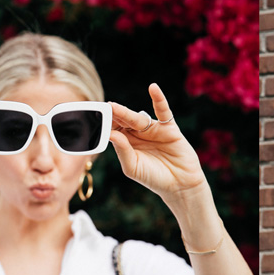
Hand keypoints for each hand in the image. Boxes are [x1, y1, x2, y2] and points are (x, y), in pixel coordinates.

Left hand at [108, 84, 206, 202]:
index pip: (113, 129)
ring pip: (138, 117)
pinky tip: (153, 88)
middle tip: (102, 110)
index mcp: (127, 143)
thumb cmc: (154, 178)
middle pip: (123, 121)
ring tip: (114, 108)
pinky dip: (159, 99)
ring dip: (126, 112)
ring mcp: (154, 129)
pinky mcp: (169, 128)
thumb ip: (123, 151)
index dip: (105, 124)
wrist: (180, 186)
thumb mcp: (133, 167)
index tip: (94, 120)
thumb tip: (111, 134)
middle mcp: (139, 134)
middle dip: (113, 115)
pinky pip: (163, 111)